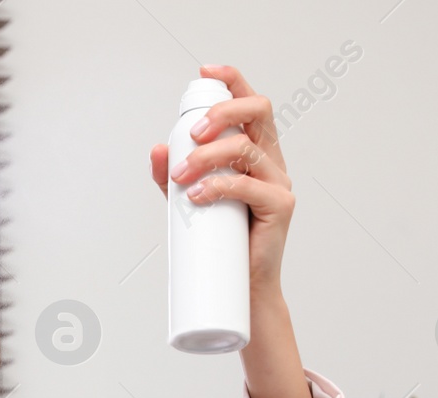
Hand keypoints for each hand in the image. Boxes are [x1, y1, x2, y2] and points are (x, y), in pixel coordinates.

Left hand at [149, 63, 293, 291]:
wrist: (241, 286)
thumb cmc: (219, 240)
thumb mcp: (189, 200)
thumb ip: (172, 175)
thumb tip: (157, 150)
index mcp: (255, 151)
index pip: (250, 104)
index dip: (232, 80)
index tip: (206, 70)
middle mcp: (271, 161)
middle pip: (257, 112)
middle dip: (222, 112)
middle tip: (192, 134)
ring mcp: (279, 182)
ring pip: (246, 148)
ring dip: (207, 157)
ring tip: (181, 178)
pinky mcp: (280, 206)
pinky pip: (250, 186)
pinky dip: (219, 186)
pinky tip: (197, 195)